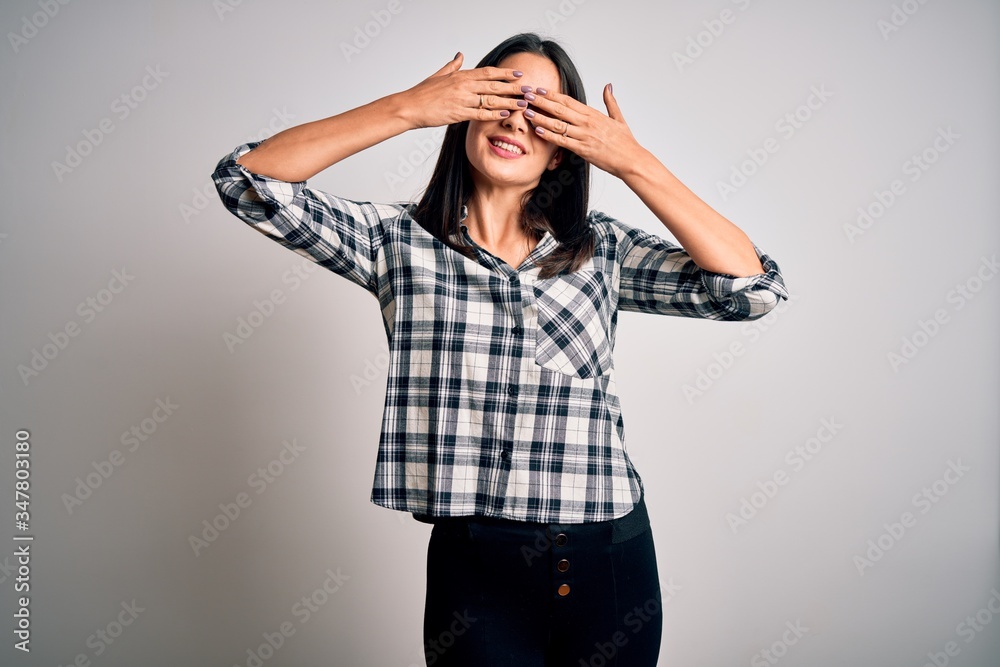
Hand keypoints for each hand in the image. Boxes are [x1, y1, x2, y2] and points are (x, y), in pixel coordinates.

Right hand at [396, 52, 530, 129]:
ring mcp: (462, 100)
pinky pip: (481, 114)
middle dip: (513, 87)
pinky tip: (506, 113)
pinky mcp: (458, 114)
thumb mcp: (438, 75)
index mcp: (460, 76)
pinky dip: (495, 113)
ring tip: (523, 102)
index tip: (518, 74)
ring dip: (509, 101)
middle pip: (494, 86)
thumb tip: (460, 55)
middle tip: (529, 88)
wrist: (409, 106)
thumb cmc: (422, 92)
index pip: (488, 73)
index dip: (505, 73)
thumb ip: (452, 66)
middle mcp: (464, 86)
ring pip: (491, 100)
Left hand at [524, 84, 642, 178]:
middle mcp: (587, 122)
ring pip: (558, 124)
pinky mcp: (583, 150)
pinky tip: (538, 131)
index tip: (539, 90)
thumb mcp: (618, 118)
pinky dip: (550, 135)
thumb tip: (608, 86)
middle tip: (526, 95)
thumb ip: (610, 102)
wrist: (631, 160)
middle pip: (559, 109)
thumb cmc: (625, 142)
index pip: (568, 101)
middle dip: (541, 101)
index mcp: (593, 114)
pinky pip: (563, 141)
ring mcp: (584, 136)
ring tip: (527, 112)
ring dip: (541, 117)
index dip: (552, 94)